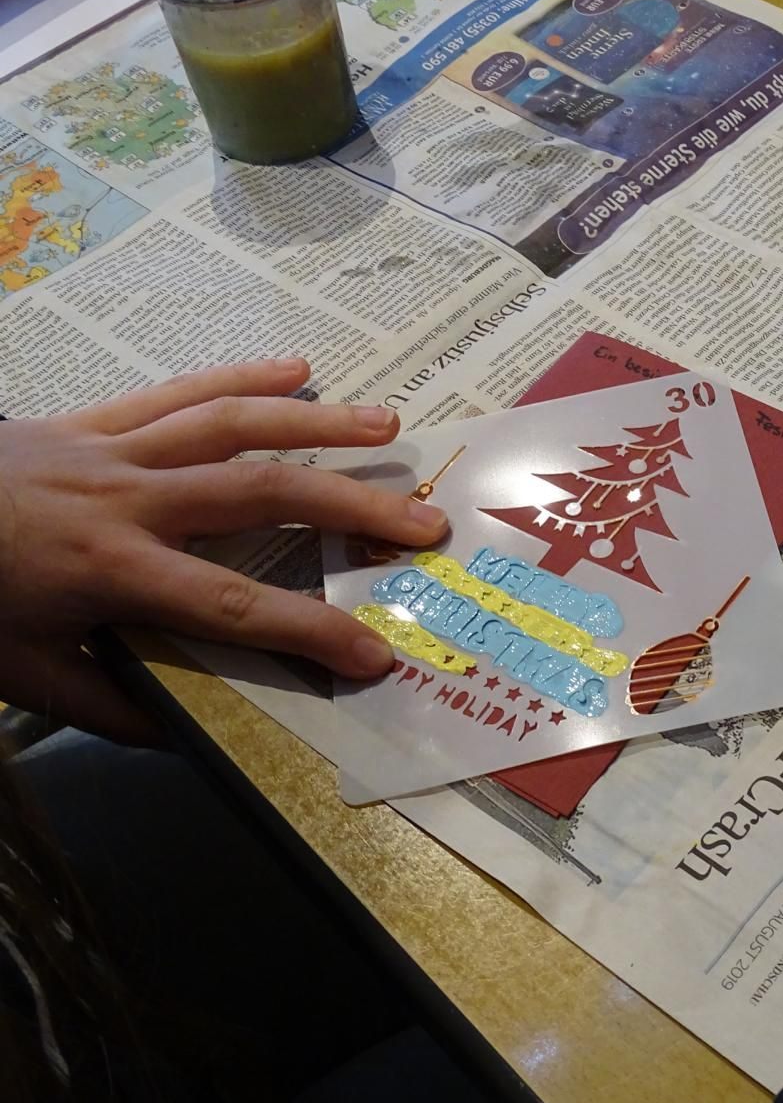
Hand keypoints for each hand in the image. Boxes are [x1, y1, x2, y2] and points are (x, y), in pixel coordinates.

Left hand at [0, 359, 448, 743]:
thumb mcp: (15, 673)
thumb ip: (103, 705)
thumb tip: (182, 736)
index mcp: (109, 570)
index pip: (229, 608)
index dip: (307, 632)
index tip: (376, 652)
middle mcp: (126, 500)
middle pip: (257, 494)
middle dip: (349, 507)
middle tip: (422, 521)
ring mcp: (111, 447)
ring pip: (230, 425)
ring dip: (316, 425)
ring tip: (388, 429)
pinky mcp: (92, 419)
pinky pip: (177, 390)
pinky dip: (240, 376)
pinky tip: (297, 367)